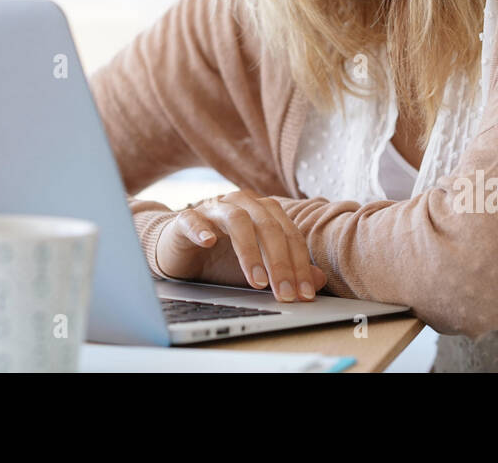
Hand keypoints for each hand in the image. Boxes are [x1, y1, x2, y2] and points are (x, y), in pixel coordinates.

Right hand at [154, 188, 326, 301]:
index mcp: (263, 212)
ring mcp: (213, 208)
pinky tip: (208, 243)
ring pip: (237, 220)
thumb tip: (318, 280)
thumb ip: (287, 271)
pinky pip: (194, 219)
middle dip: (280, 263)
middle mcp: (242, 204)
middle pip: (268, 226)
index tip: (304, 294)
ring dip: (250, 251)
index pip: (289, 235)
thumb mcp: (258, 269)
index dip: (300, 264)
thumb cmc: (221, 259)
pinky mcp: (185, 218)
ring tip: (257, 281)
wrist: (179, 251)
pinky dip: (202, 230)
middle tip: (284, 293)